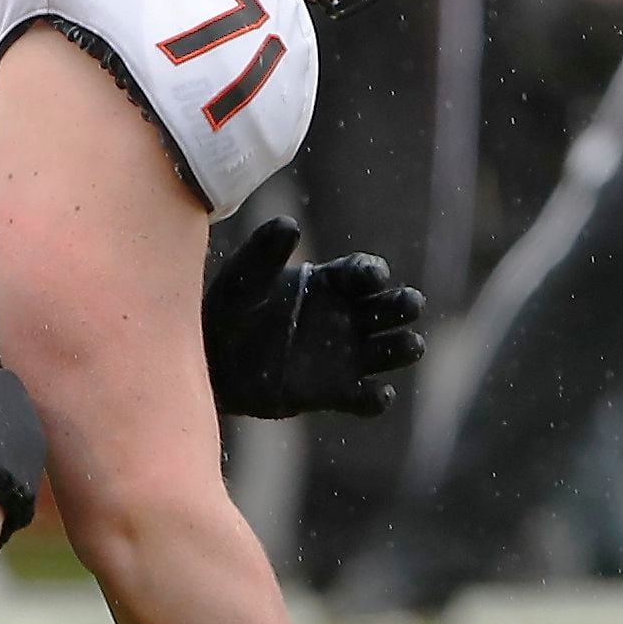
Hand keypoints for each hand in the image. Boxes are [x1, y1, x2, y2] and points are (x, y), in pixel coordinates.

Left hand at [199, 216, 428, 419]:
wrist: (213, 361)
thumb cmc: (228, 310)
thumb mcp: (244, 278)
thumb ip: (264, 252)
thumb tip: (289, 224)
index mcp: (330, 283)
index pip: (365, 273)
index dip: (373, 273)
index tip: (373, 276)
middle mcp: (346, 317)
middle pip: (391, 308)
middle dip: (404, 305)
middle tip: (409, 305)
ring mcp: (345, 356)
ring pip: (390, 350)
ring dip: (404, 347)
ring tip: (409, 344)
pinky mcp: (335, 393)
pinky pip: (367, 399)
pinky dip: (378, 398)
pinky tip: (377, 393)